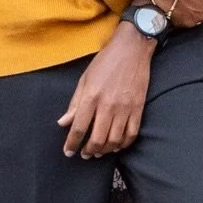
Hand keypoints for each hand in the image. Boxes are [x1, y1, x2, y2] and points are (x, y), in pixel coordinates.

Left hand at [58, 28, 151, 158]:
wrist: (132, 48)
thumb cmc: (106, 61)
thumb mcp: (85, 78)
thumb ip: (75, 103)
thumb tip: (63, 122)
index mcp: (91, 97)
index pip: (79, 128)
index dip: (72, 144)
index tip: (68, 152)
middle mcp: (108, 105)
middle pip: (97, 139)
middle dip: (89, 151)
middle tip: (85, 154)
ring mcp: (125, 108)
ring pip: (115, 140)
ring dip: (105, 150)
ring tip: (99, 151)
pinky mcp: (138, 108)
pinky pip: (132, 133)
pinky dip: (124, 144)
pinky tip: (117, 145)